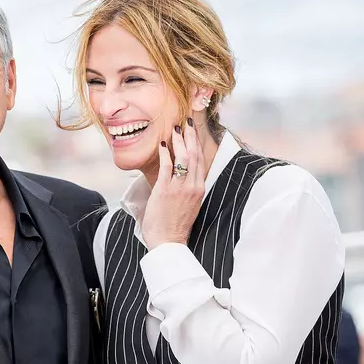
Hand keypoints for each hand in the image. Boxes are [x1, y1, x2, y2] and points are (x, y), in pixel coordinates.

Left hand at [141, 118, 204, 249]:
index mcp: (199, 189)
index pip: (201, 160)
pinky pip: (167, 167)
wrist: (169, 242)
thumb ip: (187, 188)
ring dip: (179, 141)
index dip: (197, 143)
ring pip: (184, 158)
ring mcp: (180, 188)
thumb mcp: (188, 204)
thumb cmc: (175, 225)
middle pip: (195, 155)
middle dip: (191, 136)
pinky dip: (166, 153)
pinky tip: (163, 144)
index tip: (194, 130)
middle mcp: (193, 187)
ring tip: (175, 128)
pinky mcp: (165, 191)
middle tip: (187, 121)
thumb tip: (181, 174)